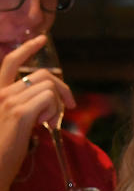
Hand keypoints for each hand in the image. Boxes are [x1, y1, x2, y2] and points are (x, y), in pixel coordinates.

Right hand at [0, 35, 74, 190]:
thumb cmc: (4, 151)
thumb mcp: (14, 122)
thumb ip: (27, 107)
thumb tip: (50, 101)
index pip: (10, 62)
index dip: (27, 49)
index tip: (42, 39)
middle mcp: (0, 92)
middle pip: (42, 75)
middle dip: (62, 88)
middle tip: (70, 105)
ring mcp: (8, 101)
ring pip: (48, 87)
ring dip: (57, 104)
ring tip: (48, 120)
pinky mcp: (19, 112)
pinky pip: (49, 99)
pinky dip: (54, 110)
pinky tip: (45, 124)